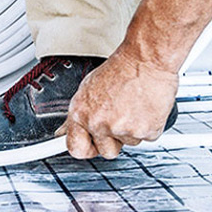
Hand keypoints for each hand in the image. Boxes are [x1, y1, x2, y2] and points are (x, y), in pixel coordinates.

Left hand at [58, 51, 178, 160]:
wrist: (147, 59)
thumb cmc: (121, 69)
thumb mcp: (89, 88)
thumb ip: (78, 114)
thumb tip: (64, 131)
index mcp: (81, 114)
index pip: (75, 148)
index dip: (85, 148)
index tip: (90, 146)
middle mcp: (100, 124)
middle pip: (105, 151)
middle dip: (112, 139)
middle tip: (119, 117)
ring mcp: (123, 130)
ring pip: (127, 144)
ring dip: (131, 130)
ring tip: (132, 105)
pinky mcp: (146, 131)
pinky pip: (146, 138)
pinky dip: (147, 125)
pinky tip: (144, 108)